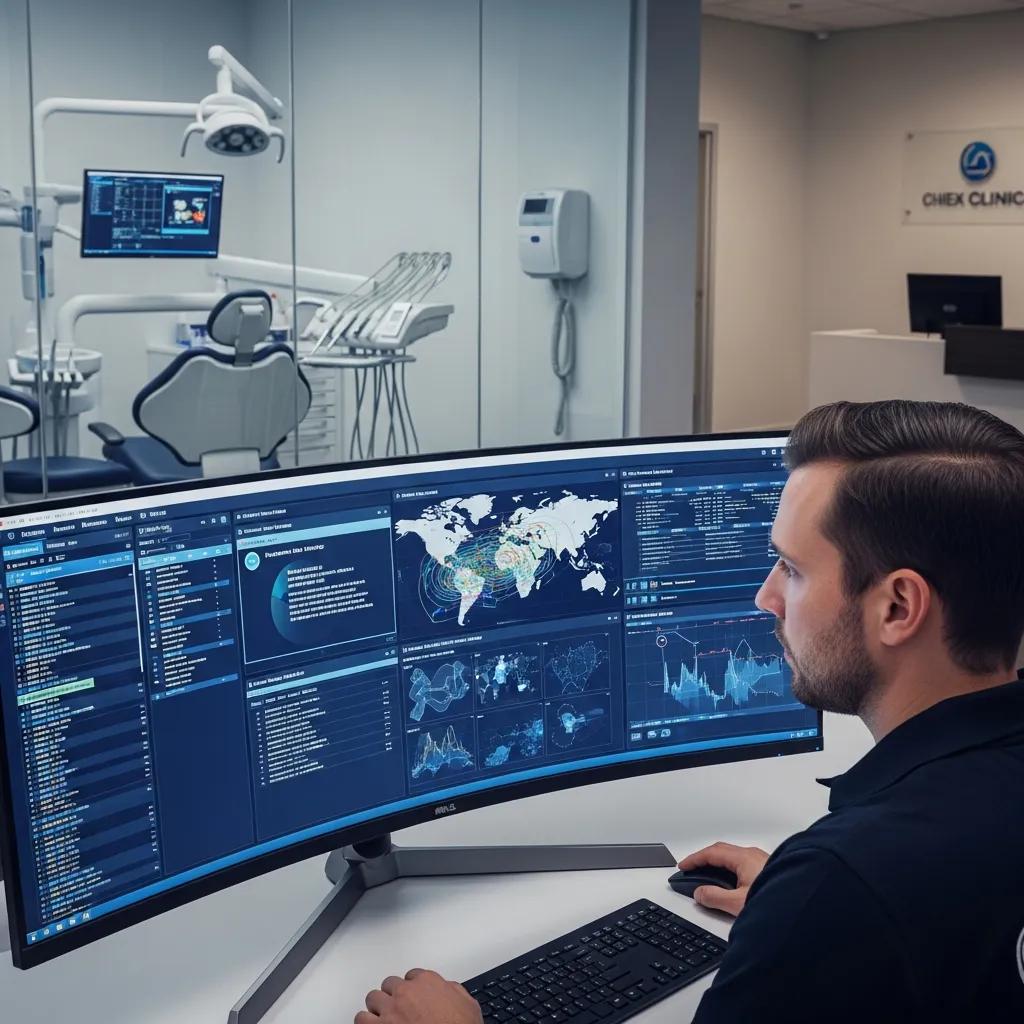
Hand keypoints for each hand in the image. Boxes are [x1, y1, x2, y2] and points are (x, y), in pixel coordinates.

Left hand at [355, 968, 482, 1023]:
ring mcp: (391, 1010)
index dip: (413, 988)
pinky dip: (365, 1022)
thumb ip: (454, 991)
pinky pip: (361, 1018)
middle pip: (390, 984)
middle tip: (397, 1007)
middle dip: (393, 995)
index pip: (412, 975)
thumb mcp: (468, 1005)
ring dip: (377, 1008)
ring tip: (381, 1016)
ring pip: (373, 998)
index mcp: (428, 982)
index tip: (413, 996)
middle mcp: (406, 992)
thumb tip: (449, 989)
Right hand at [678, 841, 769, 916]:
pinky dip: (730, 871)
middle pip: (721, 851)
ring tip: (708, 878)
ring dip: (718, 865)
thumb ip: (714, 898)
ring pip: (733, 858)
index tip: (682, 865)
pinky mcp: (770, 871)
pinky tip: (731, 884)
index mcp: (743, 858)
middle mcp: (753, 855)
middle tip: (691, 869)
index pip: (711, 852)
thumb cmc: (778, 901)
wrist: (805, 906)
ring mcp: (763, 862)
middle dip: (704, 859)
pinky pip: (743, 865)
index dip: (694, 859)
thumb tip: (700, 893)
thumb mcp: (738, 904)